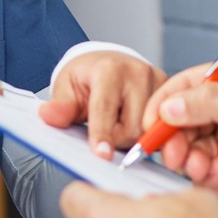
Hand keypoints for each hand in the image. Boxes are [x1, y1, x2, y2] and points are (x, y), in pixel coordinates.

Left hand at [40, 48, 166, 157]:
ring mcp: (157, 80)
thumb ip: (60, 106)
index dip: (102, 134)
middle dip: (117, 139)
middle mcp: (137, 72)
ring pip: (149, 130)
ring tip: (119, 124)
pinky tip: (135, 124)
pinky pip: (162, 125)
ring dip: (132, 136)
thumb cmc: (87, 76)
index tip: (102, 155)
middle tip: (104, 132)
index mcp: (109, 69)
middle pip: (132, 126)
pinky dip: (148, 131)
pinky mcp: (169, 90)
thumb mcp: (66, 87)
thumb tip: (48, 115)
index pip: (105, 108)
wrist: (108, 62)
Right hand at [140, 61, 217, 217]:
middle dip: (171, 135)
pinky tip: (208, 175)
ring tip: (192, 163)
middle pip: (184, 122)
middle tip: (167, 149)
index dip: (165, 103)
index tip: (150, 122)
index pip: (187, 87)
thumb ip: (210, 103)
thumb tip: (170, 106)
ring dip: (186, 157)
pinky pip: (207, 177)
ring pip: (192, 150)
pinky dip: (201, 177)